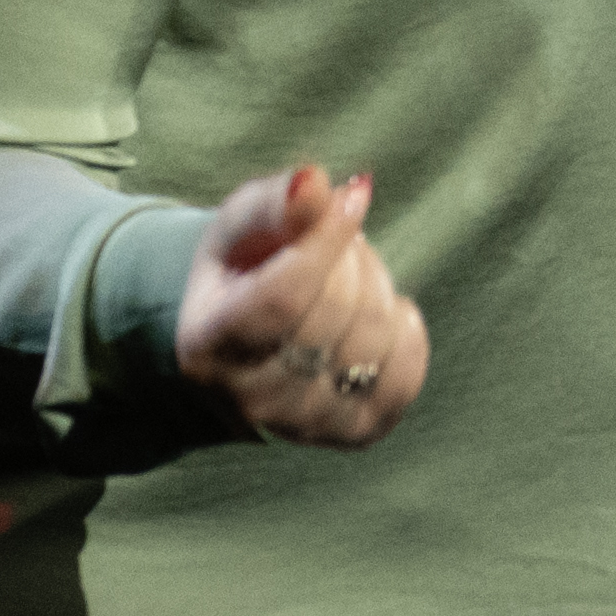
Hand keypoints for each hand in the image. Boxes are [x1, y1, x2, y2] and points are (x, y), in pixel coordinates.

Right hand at [173, 161, 425, 445]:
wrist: (247, 341)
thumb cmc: (243, 269)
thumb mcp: (242, 226)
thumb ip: (276, 203)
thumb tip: (313, 182)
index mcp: (208, 344)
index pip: (283, 296)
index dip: (327, 241)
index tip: (353, 198)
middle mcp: (250, 398)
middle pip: (335, 313)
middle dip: (351, 256)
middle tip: (338, 238)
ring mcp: (304, 424)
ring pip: (374, 341)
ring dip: (378, 288)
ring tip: (350, 275)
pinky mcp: (354, 433)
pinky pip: (406, 375)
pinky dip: (405, 332)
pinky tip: (380, 314)